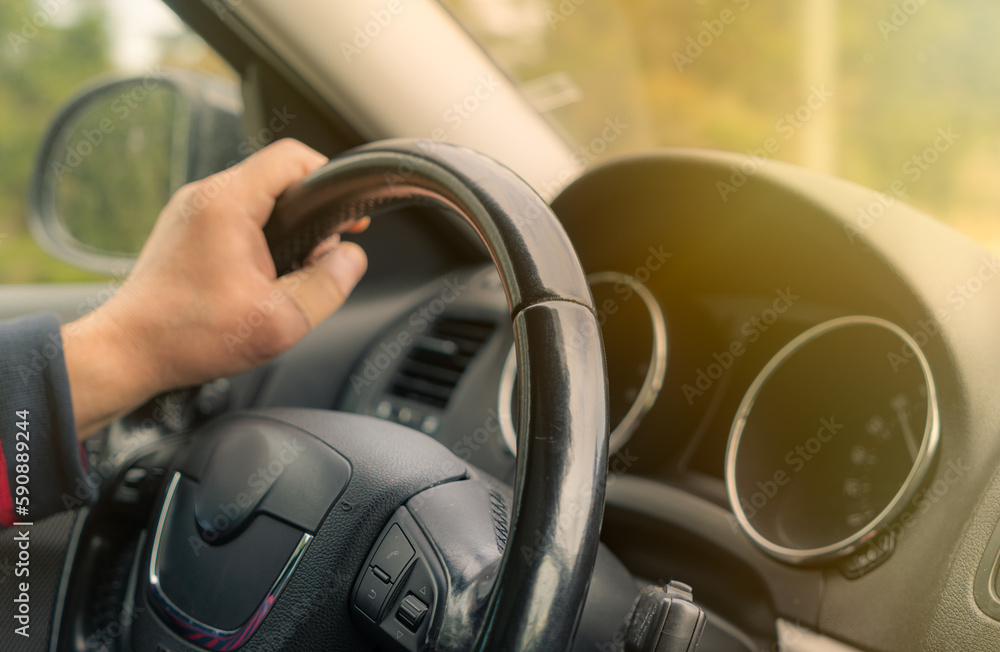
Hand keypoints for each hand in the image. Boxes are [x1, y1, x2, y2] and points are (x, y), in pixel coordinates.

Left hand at [62, 139, 367, 437]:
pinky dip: (259, 237)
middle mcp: (204, 197)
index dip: (331, 180)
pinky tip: (263, 276)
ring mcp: (189, 212)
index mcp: (227, 203)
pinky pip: (234, 217)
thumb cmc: (191, 337)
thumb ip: (329, 285)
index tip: (348, 216)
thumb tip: (351, 258)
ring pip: (256, 198)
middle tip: (321, 256)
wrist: (128, 353)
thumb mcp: (282, 320)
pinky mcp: (183, 230)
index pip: (293, 158)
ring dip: (285, 228)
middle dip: (311, 214)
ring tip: (292, 272)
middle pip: (277, 178)